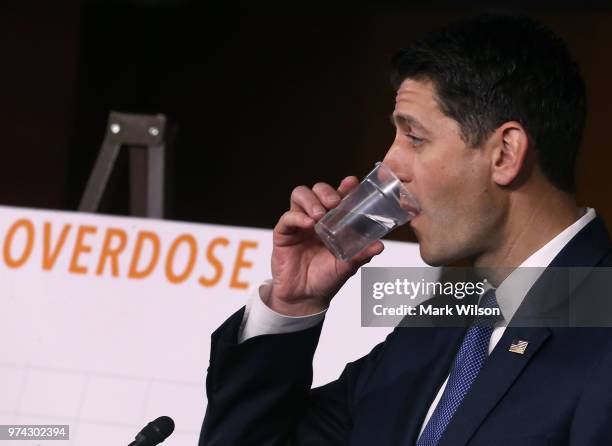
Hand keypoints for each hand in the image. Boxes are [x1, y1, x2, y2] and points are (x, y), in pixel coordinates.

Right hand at [267, 176, 384, 315]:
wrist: (305, 298)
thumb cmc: (327, 278)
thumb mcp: (348, 265)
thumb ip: (361, 254)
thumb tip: (380, 245)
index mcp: (333, 220)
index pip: (338, 195)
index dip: (344, 186)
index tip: (351, 183)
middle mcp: (315, 217)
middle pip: (317, 189)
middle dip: (326, 191)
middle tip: (334, 203)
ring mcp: (299, 223)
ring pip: (299, 195)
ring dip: (311, 200)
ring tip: (320, 214)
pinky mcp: (283, 233)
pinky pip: (287, 217)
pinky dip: (297, 217)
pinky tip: (308, 224)